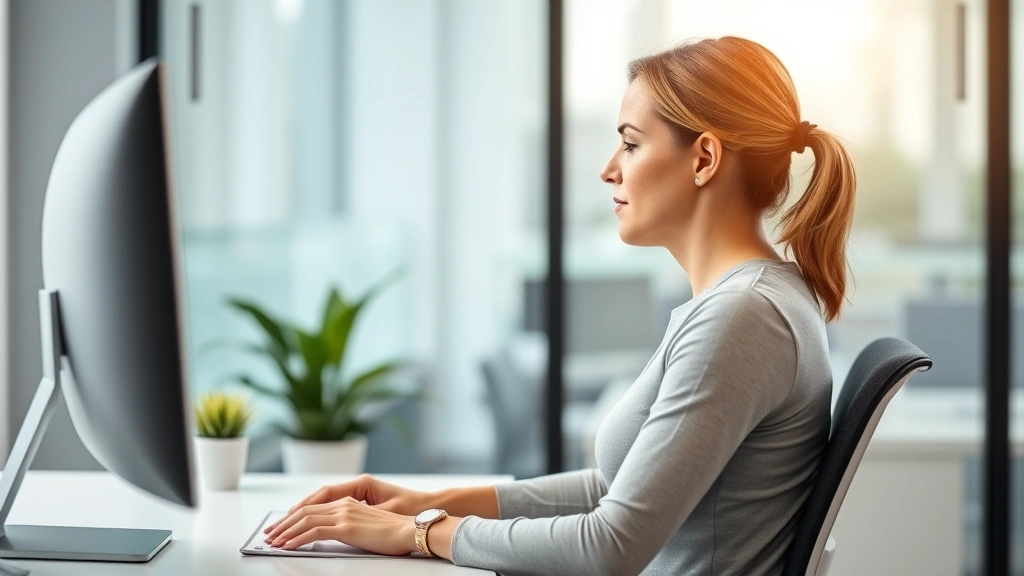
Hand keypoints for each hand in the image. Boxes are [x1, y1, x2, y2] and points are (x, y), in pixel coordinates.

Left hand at [265, 474, 428, 536]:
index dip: (295, 515)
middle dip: (284, 523)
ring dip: (286, 531)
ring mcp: (344, 514)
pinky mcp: (346, 527)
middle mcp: (345, 504)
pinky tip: (287, 546)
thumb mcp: (369, 525)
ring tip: (273, 541)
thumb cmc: (396, 531)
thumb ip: (351, 525)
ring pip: (305, 520)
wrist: (411, 530)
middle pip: (305, 511)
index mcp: (350, 501)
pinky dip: (296, 539)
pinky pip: (313, 532)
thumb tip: (336, 534)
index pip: (315, 506)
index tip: (283, 525)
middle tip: (270, 534)